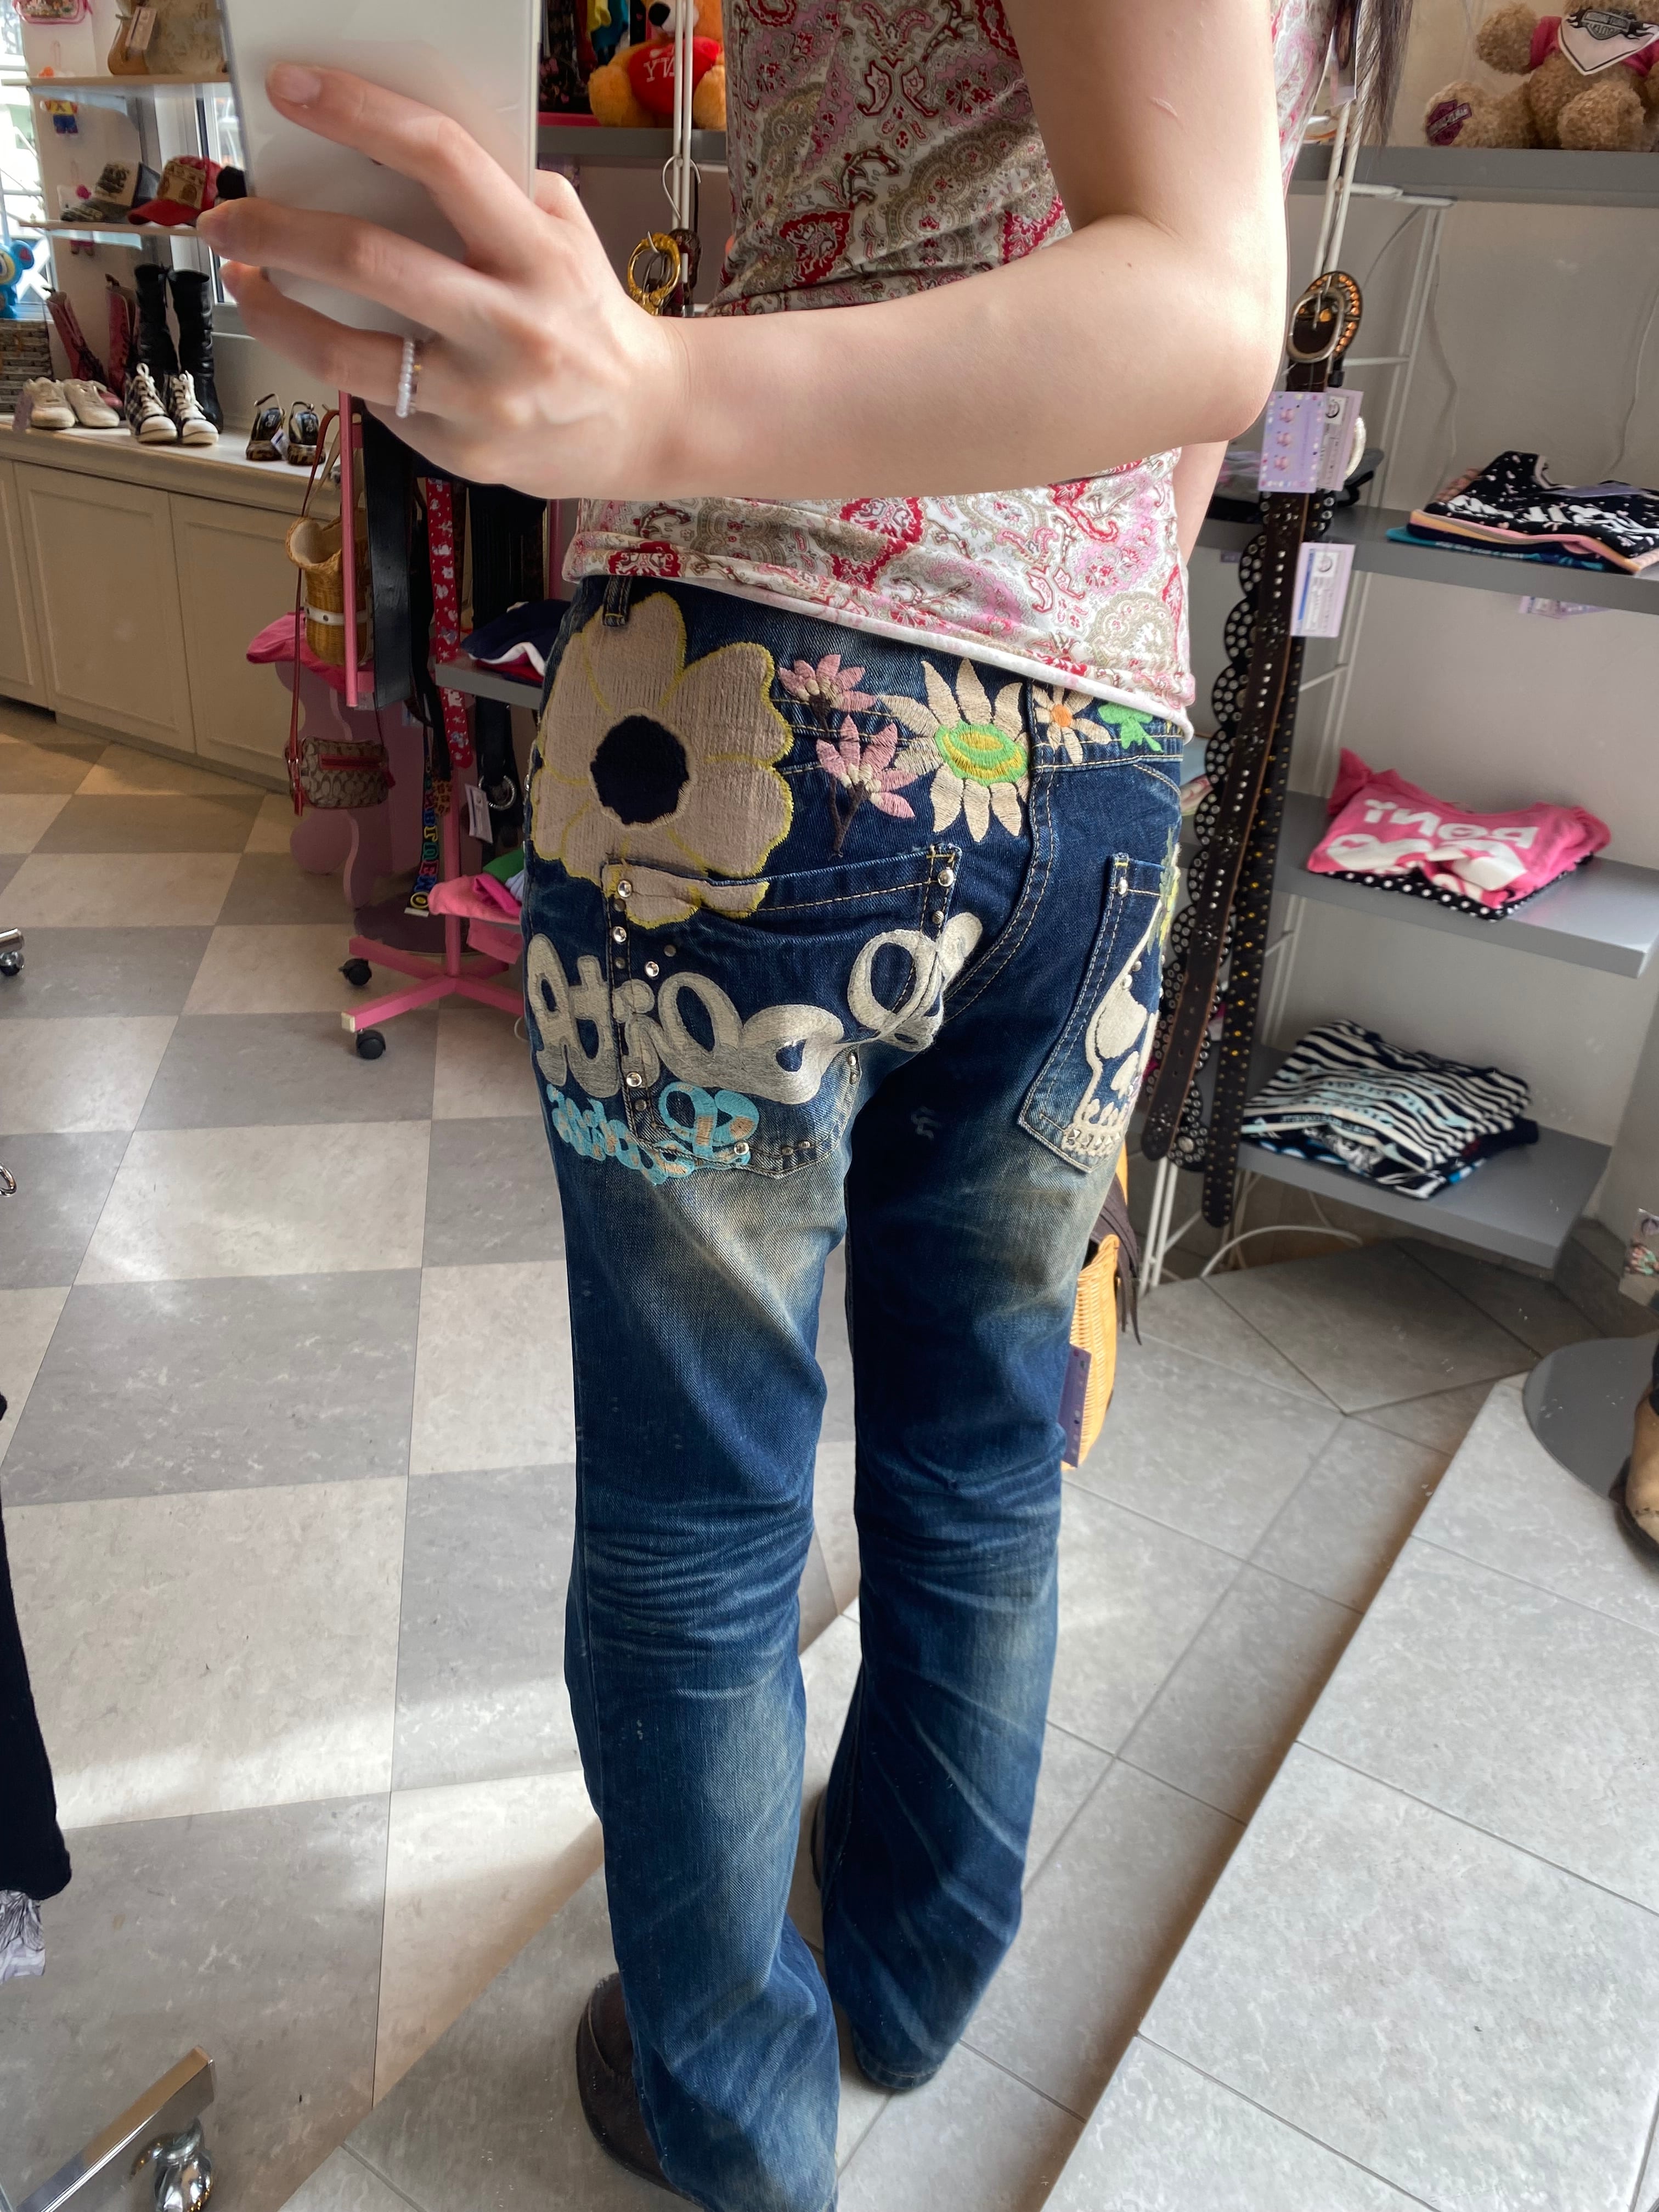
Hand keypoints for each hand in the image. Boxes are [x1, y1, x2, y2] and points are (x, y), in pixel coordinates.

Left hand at [198, 65, 685, 496]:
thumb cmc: (589, 316)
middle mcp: (512, 326)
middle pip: (368, 258)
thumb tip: (389, 151)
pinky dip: (342, 368)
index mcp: (537, 252)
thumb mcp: (563, 236)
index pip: (439, 157)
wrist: (644, 421)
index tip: (293, 90)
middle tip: (225, 218)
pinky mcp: (464, 452)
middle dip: (275, 231)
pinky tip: (330, 345)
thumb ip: (496, 191)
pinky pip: (379, 403)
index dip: (357, 112)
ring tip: (245, 283)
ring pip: (348, 352)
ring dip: (274, 314)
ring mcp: (485, 398)